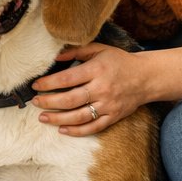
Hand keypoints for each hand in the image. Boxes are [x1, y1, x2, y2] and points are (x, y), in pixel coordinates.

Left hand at [29, 42, 148, 136]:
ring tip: (42, 117)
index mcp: (97, 70)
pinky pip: (94, 127)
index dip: (49, 83)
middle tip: (35, 102)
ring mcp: (108, 105)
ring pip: (80, 116)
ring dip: (58, 118)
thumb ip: (77, 51)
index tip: (35, 85)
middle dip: (49, 102)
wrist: (146, 77)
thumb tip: (55, 56)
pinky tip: (62, 130)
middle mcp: (102, 89)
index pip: (68, 78)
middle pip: (71, 99)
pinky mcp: (114, 117)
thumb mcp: (99, 50)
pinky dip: (77, 131)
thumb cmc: (119, 61)